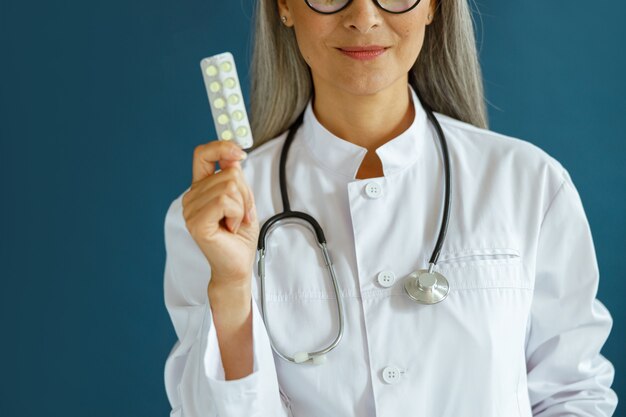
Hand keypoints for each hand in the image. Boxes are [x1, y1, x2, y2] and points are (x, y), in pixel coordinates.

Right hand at [182, 140, 258, 286]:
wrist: (237, 266)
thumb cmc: (239, 237)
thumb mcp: (242, 200)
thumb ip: (235, 178)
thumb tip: (233, 156)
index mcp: (201, 189)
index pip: (202, 154)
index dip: (221, 147)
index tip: (240, 155)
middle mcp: (191, 197)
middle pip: (228, 173)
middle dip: (245, 194)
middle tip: (242, 215)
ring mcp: (191, 210)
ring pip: (229, 186)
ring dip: (242, 206)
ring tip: (235, 223)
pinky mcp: (197, 222)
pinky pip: (225, 201)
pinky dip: (237, 213)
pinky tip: (230, 228)